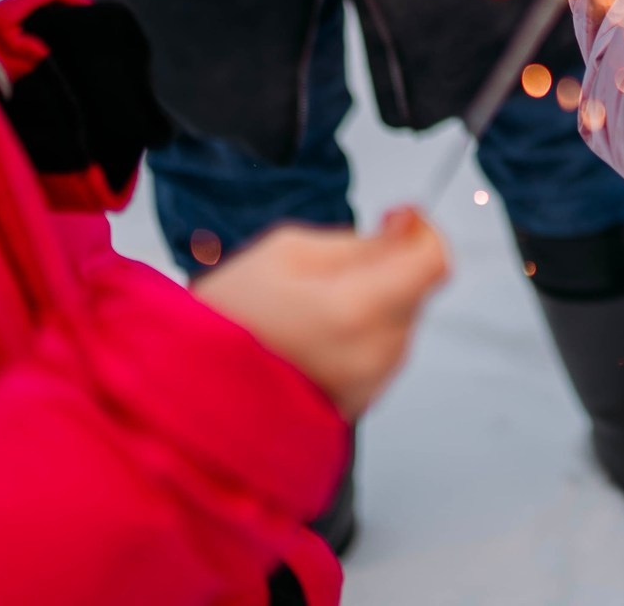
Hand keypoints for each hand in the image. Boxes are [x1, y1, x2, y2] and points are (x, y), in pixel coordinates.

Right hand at [194, 208, 448, 418]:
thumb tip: (407, 231)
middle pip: (416, 291)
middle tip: (328, 270)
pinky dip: (359, 336)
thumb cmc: (225, 323)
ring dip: (373, 304)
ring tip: (309, 310)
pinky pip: (381, 354)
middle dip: (387, 269)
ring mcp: (371, 384)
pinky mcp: (362, 403)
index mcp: (358, 310)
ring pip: (400, 322)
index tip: (397, 220)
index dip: (423, 232)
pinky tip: (313, 338)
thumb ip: (359, 241)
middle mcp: (375, 353)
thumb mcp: (286, 252)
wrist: (189, 396)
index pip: (434, 263)